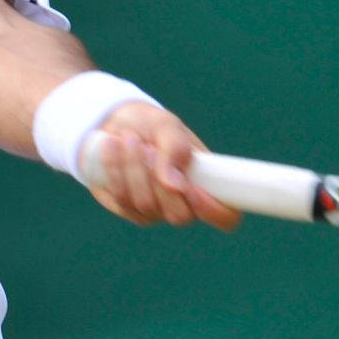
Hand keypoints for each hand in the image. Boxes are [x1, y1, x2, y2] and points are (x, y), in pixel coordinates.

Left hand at [84, 101, 240, 230]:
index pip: (226, 216)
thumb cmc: (150, 125)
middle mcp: (182, 204)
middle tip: (149, 148)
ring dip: (134, 168)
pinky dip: (116, 170)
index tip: (191, 187)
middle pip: (179, 215)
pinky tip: (112, 146)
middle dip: (160, 178)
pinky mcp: (126, 208)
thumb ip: (176, 149)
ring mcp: (154, 211)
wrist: (114, 123)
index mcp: (206, 184)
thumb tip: (175, 185)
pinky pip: (122, 200)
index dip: (215, 210)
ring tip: (129, 139)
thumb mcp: (167, 126)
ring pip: (146, 205)